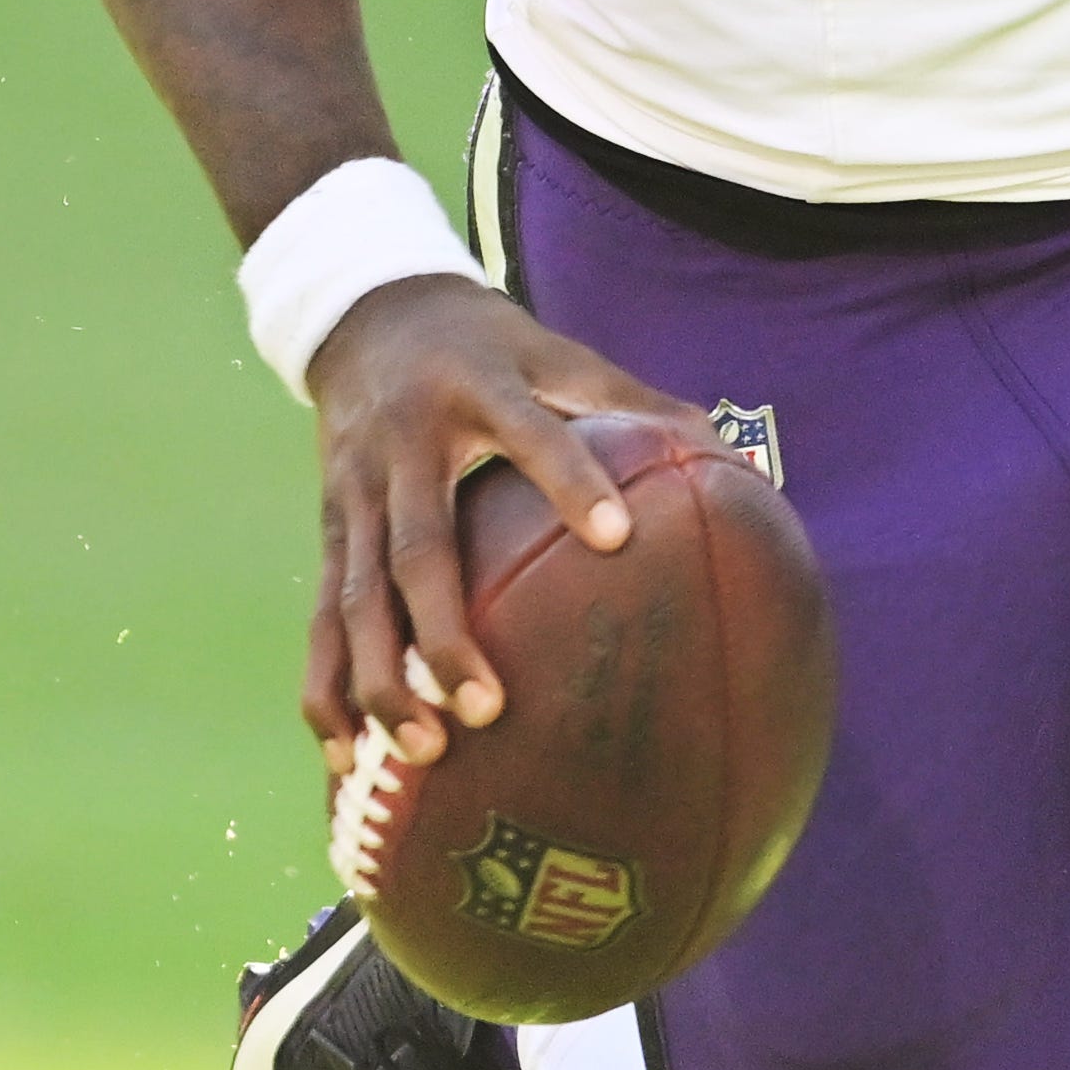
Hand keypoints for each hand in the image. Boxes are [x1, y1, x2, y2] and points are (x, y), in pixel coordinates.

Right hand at [299, 276, 700, 765]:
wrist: (366, 314)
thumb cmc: (490, 349)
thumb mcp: (560, 355)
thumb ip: (641, 406)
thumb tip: (748, 466)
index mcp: (480, 391)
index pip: (530, 433)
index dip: (570, 480)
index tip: (618, 537)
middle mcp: (405, 446)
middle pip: (417, 547)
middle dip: (445, 631)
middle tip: (487, 710)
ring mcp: (354, 493)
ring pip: (356, 597)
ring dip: (381, 678)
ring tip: (422, 752)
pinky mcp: (327, 530)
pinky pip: (321, 617)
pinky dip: (325, 686)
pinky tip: (343, 755)